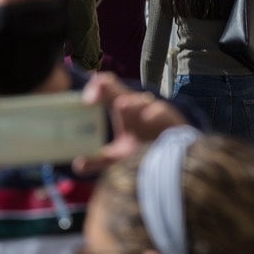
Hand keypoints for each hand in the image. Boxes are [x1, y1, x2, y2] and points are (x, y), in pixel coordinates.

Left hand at [71, 73, 188, 176]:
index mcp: (124, 109)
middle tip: (96, 91)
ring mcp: (155, 114)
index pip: (108, 89)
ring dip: (132, 104)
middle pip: (122, 93)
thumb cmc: (144, 153)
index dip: (96, 88)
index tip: (86, 101)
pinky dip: (156, 114)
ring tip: (120, 106)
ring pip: (143, 103)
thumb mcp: (117, 158)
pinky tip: (147, 117)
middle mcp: (138, 108)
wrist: (175, 164)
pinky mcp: (173, 122)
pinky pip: (165, 114)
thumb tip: (78, 165)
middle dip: (110, 89)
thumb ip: (97, 160)